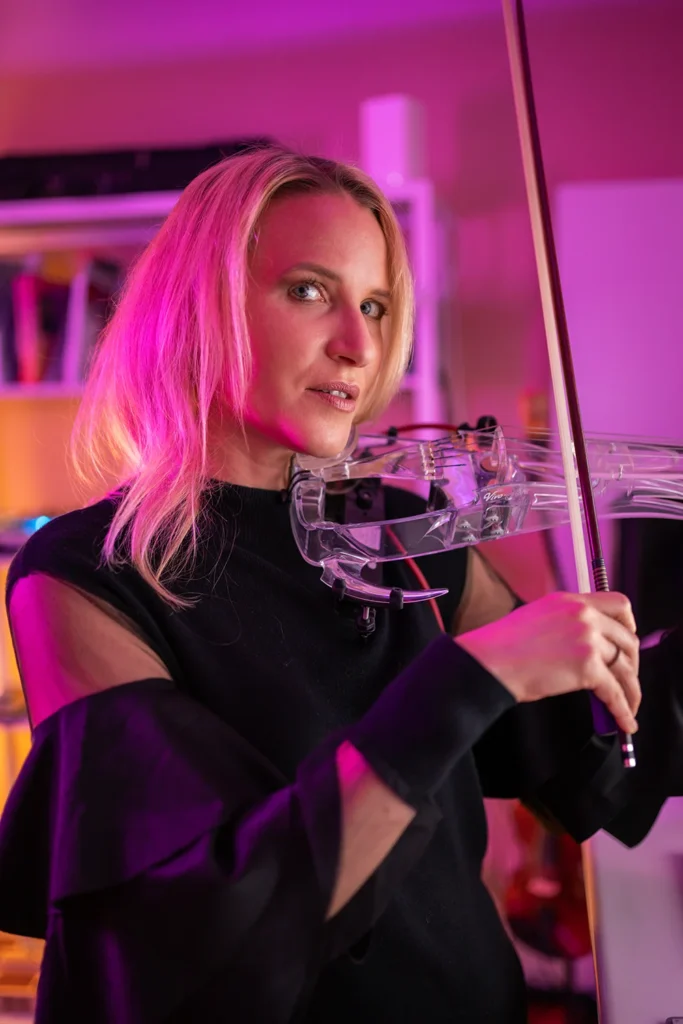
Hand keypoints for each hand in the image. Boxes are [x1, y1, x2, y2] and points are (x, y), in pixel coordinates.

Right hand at [457, 591, 639, 734]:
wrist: (486, 661)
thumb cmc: (501, 646)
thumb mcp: (537, 618)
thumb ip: (566, 624)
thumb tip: (588, 648)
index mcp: (569, 601)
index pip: (619, 604)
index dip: (629, 627)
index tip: (627, 644)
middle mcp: (582, 615)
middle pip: (627, 638)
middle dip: (631, 663)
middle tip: (627, 679)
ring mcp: (586, 639)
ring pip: (625, 667)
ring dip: (630, 690)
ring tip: (628, 707)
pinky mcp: (586, 666)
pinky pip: (615, 692)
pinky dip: (622, 709)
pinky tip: (623, 721)